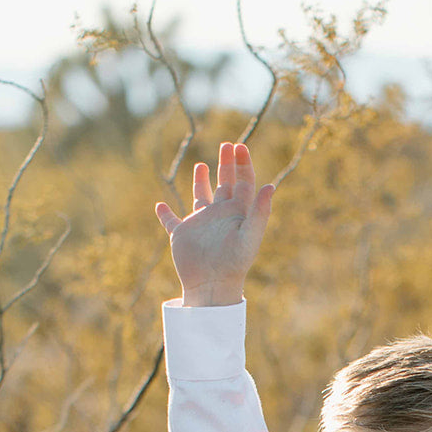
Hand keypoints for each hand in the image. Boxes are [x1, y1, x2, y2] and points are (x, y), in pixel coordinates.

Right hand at [155, 142, 274, 305]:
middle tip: (227, 145)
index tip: (240, 146)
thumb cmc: (234, 263)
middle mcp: (220, 215)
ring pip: (201, 197)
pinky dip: (165, 214)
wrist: (213, 286)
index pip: (243, 182)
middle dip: (227, 164)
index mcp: (237, 213)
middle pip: (225, 183)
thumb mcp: (249, 235)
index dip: (243, 164)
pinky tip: (160, 206)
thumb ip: (260, 212)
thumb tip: (271, 186)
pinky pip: (171, 221)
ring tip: (200, 165)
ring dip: (201, 182)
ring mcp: (201, 224)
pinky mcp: (182, 235)